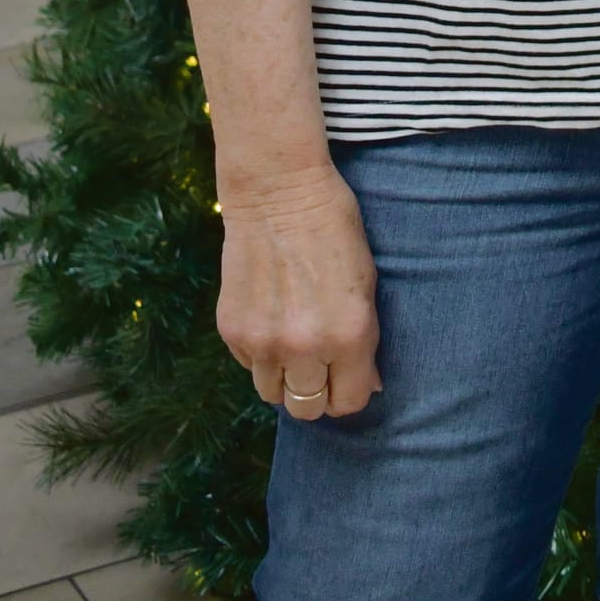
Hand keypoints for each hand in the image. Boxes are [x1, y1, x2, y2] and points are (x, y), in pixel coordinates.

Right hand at [215, 161, 380, 421]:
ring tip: (293, 338)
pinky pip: (249, 366)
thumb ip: (364, 338)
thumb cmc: (333, 228)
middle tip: (320, 368)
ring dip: (285, 376)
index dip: (350, 392)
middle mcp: (305, 347)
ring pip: (273, 394)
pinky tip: (270, 315)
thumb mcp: (366, 281)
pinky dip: (260, 353)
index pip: (349, 402)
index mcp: (349, 335)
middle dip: (316, 393)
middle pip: (307, 409)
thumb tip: (368, 384)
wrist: (278, 191)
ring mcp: (264, 343)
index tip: (348, 378)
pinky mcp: (232, 332)